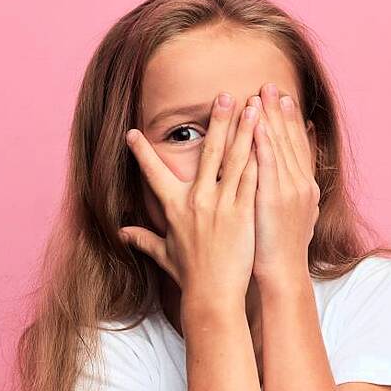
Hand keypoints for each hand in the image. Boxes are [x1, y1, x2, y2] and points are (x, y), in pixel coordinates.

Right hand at [119, 92, 260, 301]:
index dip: (141, 153)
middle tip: (224, 95)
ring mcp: (221, 204)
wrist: (213, 295)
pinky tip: (268, 138)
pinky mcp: (243, 212)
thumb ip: (143, 239)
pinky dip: (260, 155)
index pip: (154, 173)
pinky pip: (253, 177)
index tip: (131, 133)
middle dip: (216, 121)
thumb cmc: (190, 276)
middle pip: (207, 152)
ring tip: (252, 105)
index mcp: (174, 207)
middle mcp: (196, 200)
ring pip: (234, 158)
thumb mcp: (163, 254)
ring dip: (243, 129)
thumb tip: (122, 232)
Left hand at [249, 82, 319, 285]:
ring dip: (270, 118)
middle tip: (271, 85)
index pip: (296, 146)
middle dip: (279, 111)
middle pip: (289, 140)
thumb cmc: (279, 251)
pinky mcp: (274, 199)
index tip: (283, 98)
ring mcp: (289, 191)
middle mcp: (300, 184)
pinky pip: (269, 165)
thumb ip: (289, 194)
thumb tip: (289, 182)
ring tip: (262, 94)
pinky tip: (258, 124)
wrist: (283, 275)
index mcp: (303, 188)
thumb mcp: (291, 218)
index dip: (290, 121)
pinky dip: (265, 143)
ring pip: (279, 147)